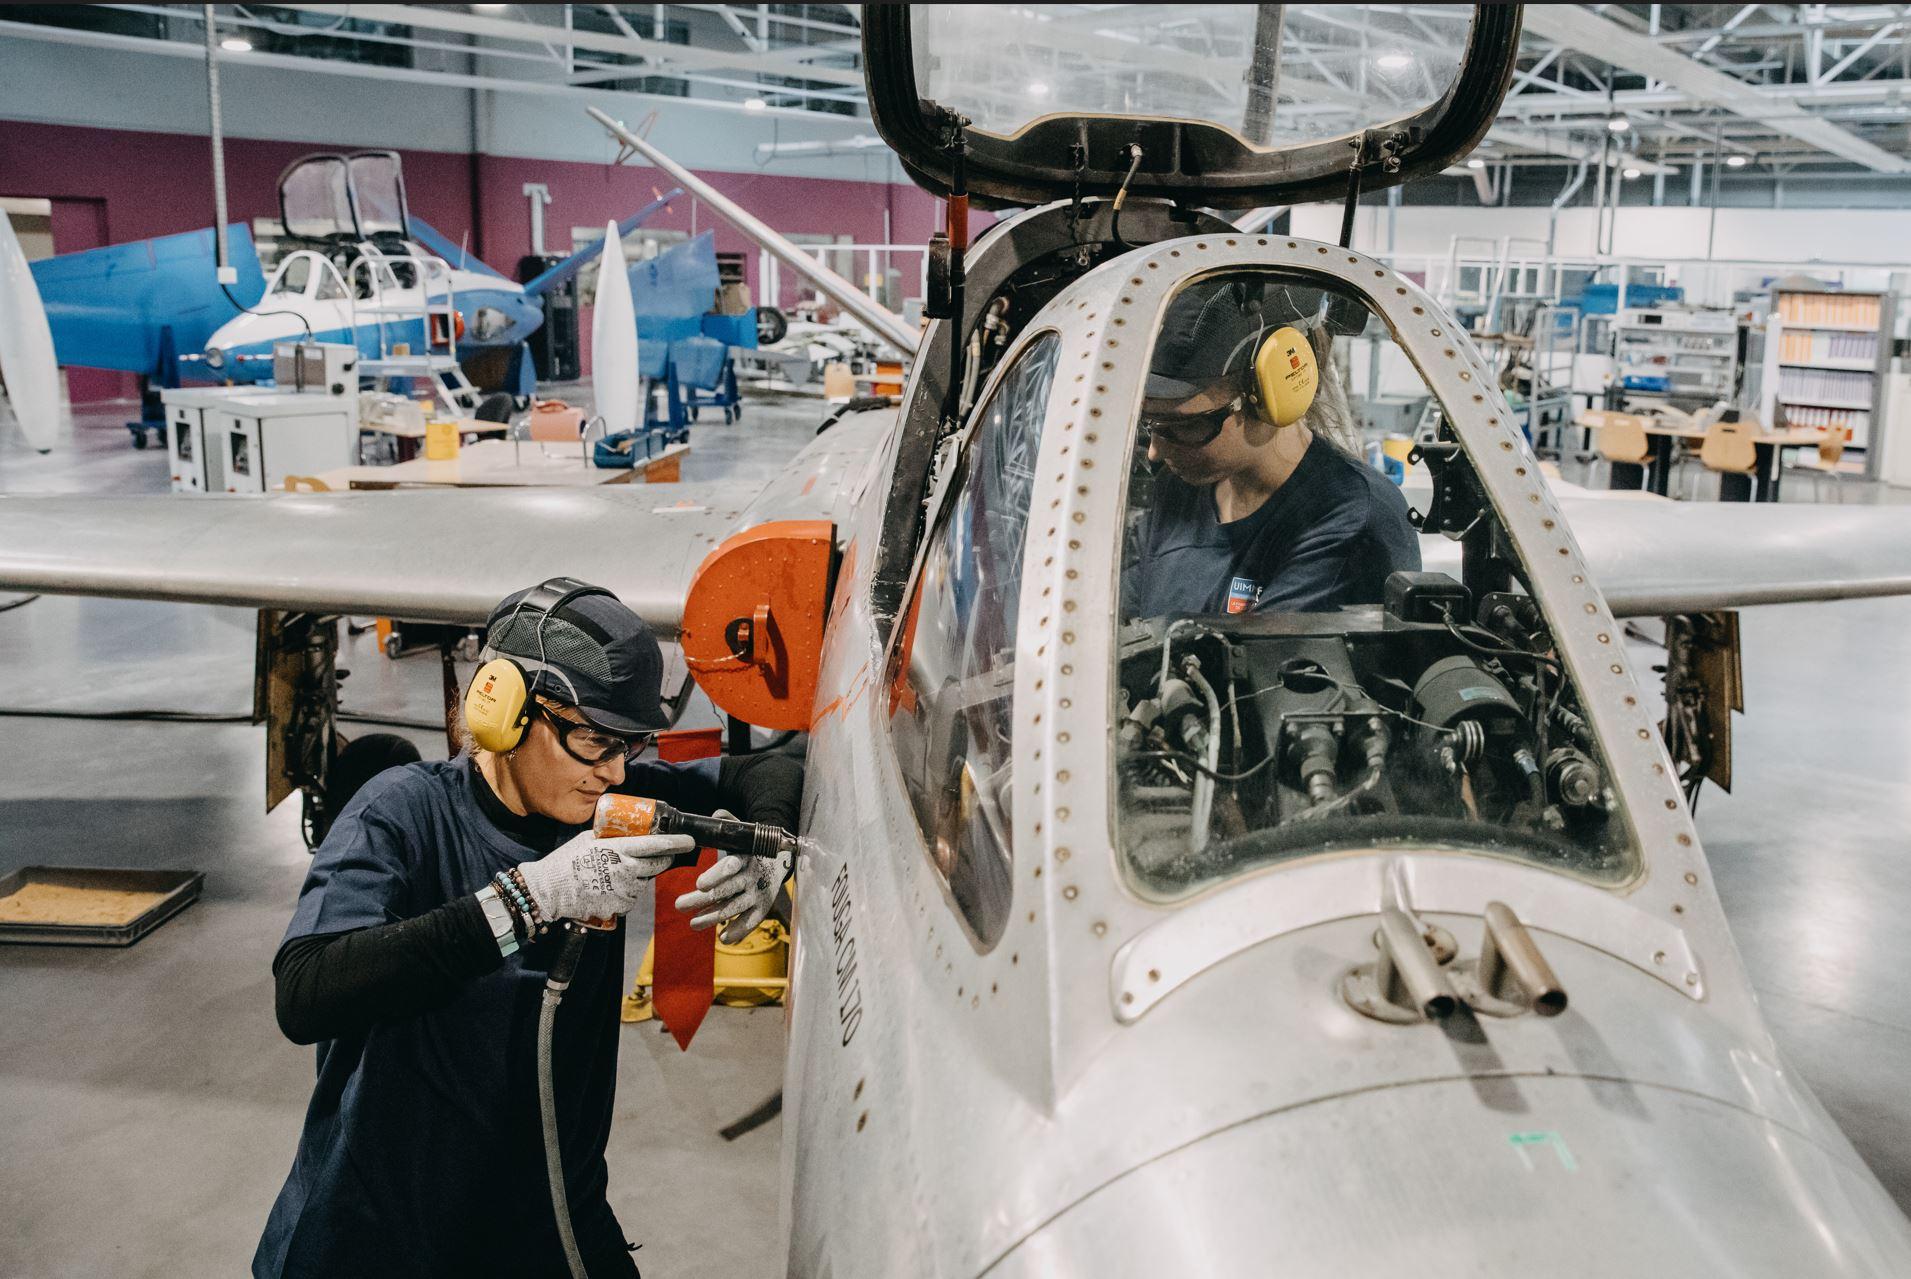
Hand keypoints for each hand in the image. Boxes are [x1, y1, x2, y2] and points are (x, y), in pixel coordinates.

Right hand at [517, 829, 695, 922]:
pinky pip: (630, 897)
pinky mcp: (619, 906)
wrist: (549, 890)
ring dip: (636, 877)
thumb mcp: (589, 840)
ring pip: (642, 881)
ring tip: (613, 874)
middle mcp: (625, 869)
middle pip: (657, 864)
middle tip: (663, 855)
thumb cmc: (567, 861)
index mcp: (619, 849)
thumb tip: (629, 833)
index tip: (689, 841)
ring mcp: (623, 890)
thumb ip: (612, 839)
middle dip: (663, 859)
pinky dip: (624, 893)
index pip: (655, 845)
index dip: (676, 843)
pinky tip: (607, 888)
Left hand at [673, 810, 794, 943]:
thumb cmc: (752, 846)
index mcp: (745, 856)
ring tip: (693, 924)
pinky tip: (723, 938)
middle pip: (726, 890)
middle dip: (701, 900)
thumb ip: (729, 822)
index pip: (731, 865)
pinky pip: (751, 922)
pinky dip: (738, 931)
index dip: (716, 875)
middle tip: (679, 905)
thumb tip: (716, 815)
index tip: (699, 884)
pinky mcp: (763, 907)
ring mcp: (758, 893)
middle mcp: (753, 876)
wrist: (782, 858)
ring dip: (712, 917)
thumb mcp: (744, 832)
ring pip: (734, 908)